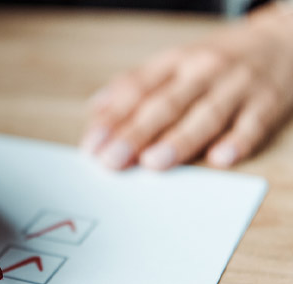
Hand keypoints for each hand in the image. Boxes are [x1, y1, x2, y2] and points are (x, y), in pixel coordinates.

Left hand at [81, 4, 292, 169]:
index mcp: (175, 61)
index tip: (92, 144)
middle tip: (111, 160)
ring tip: (153, 162)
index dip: (113, 118)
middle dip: (136, 134)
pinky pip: (253, 124)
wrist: (282, 39)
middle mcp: (203, 72)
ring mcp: (236, 87)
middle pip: (165, 105)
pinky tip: (220, 158)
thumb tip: (96, 111)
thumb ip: (134, 85)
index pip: (138, 90)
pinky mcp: (267, 104)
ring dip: (179, 140)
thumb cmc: (216, 60)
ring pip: (206, 115)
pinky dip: (238, 141)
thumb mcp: (173, 62)